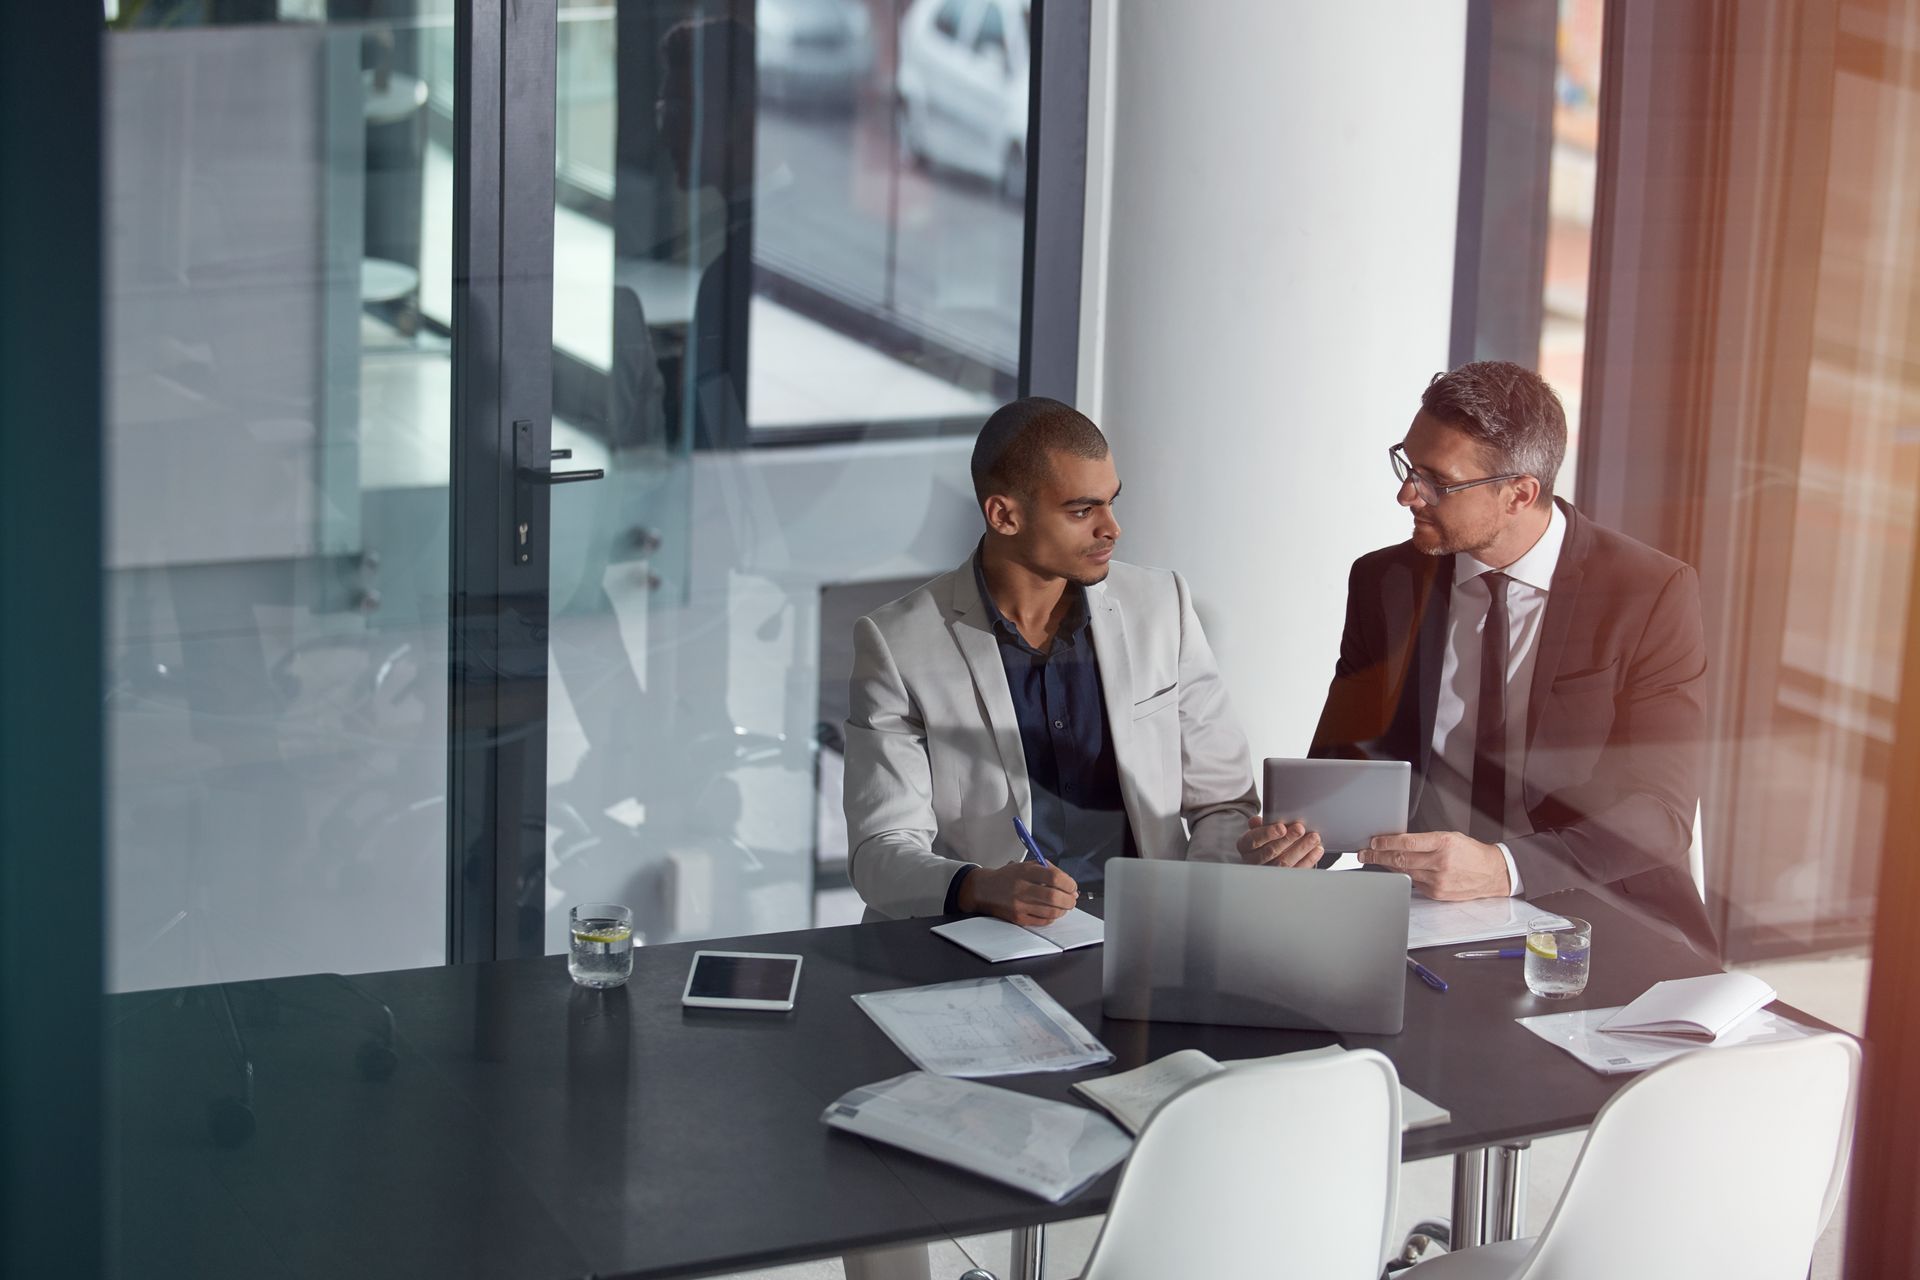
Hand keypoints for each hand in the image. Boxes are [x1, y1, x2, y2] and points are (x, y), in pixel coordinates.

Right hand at [958, 862, 1078, 925]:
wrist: (985, 889)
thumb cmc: (1009, 877)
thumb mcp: (1027, 866)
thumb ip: (1050, 871)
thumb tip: (1071, 887)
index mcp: (1025, 871)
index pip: (1055, 877)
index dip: (1069, 883)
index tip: (1072, 886)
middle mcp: (1021, 888)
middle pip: (1054, 897)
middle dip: (1069, 900)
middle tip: (1072, 899)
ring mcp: (1019, 905)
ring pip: (1051, 911)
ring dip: (1063, 910)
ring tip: (1063, 905)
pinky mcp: (1018, 918)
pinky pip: (1043, 921)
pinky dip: (1052, 917)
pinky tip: (1051, 911)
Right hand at [1236, 817, 1323, 867]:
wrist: (1268, 855)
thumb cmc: (1264, 838)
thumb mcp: (1258, 829)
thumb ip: (1259, 824)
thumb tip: (1257, 821)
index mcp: (1245, 847)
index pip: (1254, 841)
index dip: (1268, 834)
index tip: (1282, 827)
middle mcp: (1254, 861)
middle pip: (1271, 852)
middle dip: (1287, 839)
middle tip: (1300, 828)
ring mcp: (1269, 872)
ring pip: (1285, 863)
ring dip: (1301, 849)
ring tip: (1314, 837)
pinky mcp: (1285, 879)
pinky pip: (1297, 870)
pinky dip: (1309, 859)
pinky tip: (1317, 849)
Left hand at [1359, 831, 1511, 899]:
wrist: (1492, 873)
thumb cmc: (1471, 853)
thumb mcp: (1450, 837)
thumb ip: (1426, 841)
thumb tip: (1398, 843)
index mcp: (1443, 843)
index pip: (1407, 843)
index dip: (1386, 843)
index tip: (1374, 842)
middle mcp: (1440, 862)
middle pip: (1400, 859)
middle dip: (1378, 856)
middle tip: (1364, 853)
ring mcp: (1438, 880)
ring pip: (1404, 872)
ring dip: (1387, 866)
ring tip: (1375, 860)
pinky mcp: (1437, 893)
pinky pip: (1414, 883)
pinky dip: (1403, 876)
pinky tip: (1396, 870)